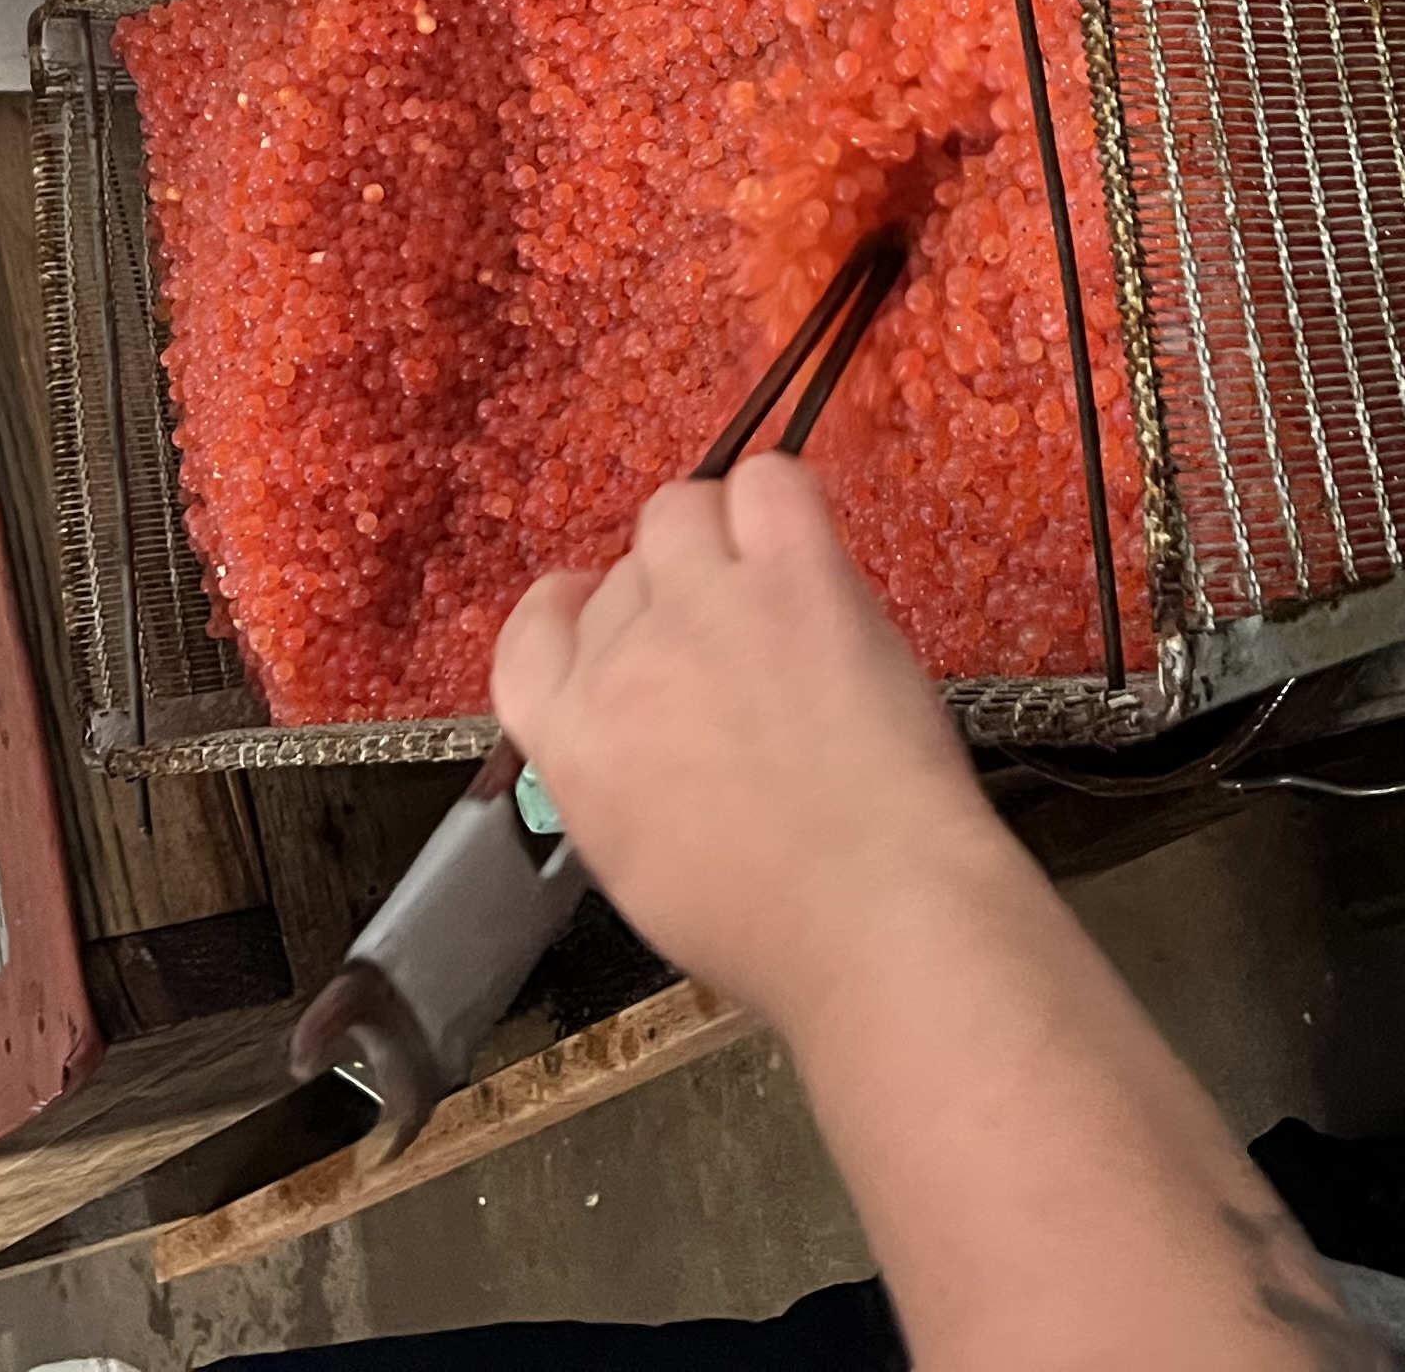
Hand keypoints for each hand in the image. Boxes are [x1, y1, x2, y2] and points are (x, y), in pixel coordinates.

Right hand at [492, 453, 1018, 1034]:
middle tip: (730, 640)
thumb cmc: (772, 925)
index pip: (530, 634)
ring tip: (771, 590)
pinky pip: (769, 480)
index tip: (606, 615)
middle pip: (621, 571)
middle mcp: (622, 659)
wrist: (875, 916)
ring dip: (718, 537)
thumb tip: (637, 728)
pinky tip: (807, 555)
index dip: (571, 612)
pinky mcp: (794, 575)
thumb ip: (613, 773)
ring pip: (682, 508)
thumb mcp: (636, 866)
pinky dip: (781, 502)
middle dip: (666, 595)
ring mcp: (705, 605)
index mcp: (570, 741)